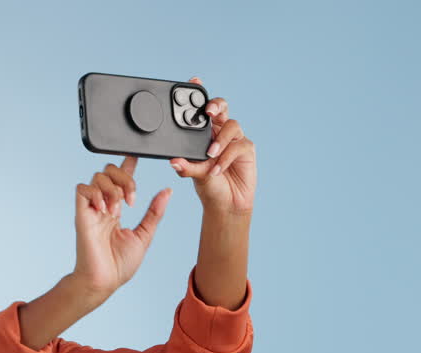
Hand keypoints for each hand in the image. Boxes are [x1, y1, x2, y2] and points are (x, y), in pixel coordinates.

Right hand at [72, 156, 172, 299]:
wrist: (104, 281)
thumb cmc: (119, 264)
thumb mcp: (144, 235)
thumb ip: (154, 212)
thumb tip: (167, 191)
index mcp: (116, 209)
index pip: (121, 178)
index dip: (128, 163)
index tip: (136, 153)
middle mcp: (103, 206)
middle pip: (108, 171)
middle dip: (125, 178)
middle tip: (132, 199)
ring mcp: (91, 210)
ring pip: (97, 176)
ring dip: (113, 188)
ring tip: (118, 209)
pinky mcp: (81, 215)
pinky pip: (82, 189)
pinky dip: (96, 193)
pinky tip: (105, 209)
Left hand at [169, 76, 256, 215]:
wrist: (225, 204)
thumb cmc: (208, 185)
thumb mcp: (193, 175)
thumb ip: (185, 166)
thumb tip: (173, 161)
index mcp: (204, 132)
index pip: (202, 109)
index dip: (200, 93)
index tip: (194, 80)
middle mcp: (220, 132)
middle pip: (222, 108)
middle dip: (216, 105)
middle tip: (208, 112)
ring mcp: (235, 139)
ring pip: (232, 126)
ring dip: (220, 140)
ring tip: (209, 155)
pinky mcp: (247, 150)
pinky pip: (238, 147)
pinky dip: (226, 158)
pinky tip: (217, 169)